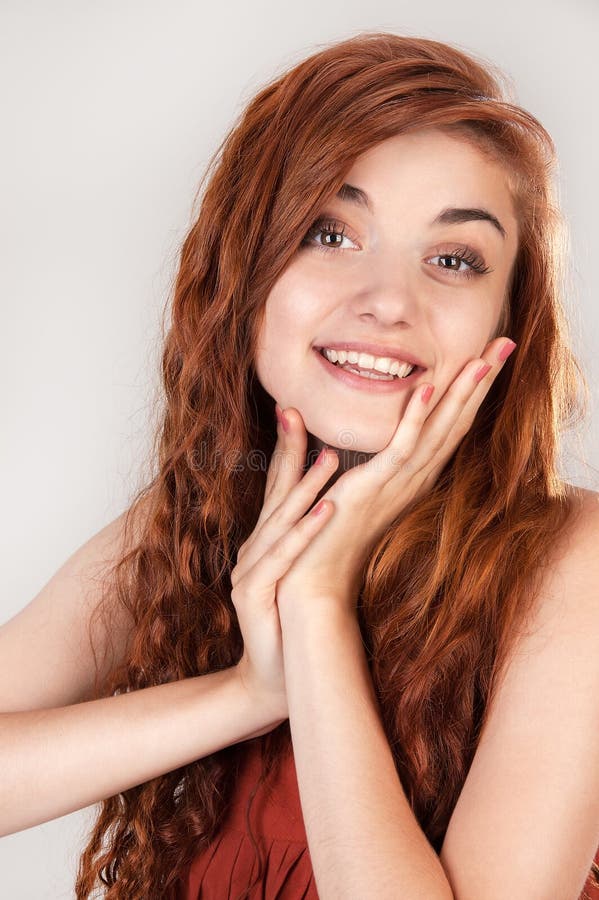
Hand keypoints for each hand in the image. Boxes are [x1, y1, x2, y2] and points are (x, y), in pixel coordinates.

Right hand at [230, 405, 339, 720]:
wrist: (277, 675)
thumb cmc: (295, 621)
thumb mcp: (305, 572)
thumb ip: (312, 537)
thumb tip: (339, 500)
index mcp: (269, 541)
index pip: (279, 486)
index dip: (287, 448)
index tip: (294, 409)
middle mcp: (255, 549)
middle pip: (274, 493)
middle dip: (288, 451)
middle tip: (297, 411)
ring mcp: (249, 570)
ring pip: (279, 521)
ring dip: (304, 488)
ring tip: (328, 457)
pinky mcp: (253, 595)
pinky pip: (281, 557)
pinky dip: (304, 532)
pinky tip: (328, 510)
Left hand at [275, 337, 516, 619]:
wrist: (314, 581)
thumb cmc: (322, 537)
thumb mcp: (331, 487)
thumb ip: (332, 456)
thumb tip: (327, 435)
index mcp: (408, 476)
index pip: (447, 425)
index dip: (470, 391)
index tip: (488, 356)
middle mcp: (412, 477)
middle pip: (455, 421)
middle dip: (481, 382)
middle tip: (506, 343)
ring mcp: (397, 482)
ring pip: (439, 429)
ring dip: (463, 391)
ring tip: (486, 356)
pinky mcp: (374, 487)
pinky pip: (402, 447)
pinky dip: (416, 417)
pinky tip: (428, 386)